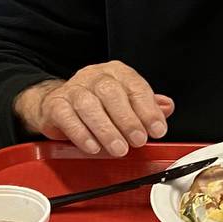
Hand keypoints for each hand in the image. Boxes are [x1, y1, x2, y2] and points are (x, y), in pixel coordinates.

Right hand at [14, 61, 173, 156]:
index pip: (136, 87)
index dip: (148, 110)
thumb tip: (166, 107)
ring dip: (106, 130)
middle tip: (138, 141)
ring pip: (89, 106)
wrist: (58, 103)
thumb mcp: (127, 101)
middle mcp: (95, 76)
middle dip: (128, 120)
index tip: (157, 130)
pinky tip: (93, 147)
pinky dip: (82, 134)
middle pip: (111, 93)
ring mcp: (73, 89)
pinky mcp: (55, 105)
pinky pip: (67, 118)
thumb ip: (148, 105)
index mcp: (117, 72)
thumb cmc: (99, 103)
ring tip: (119, 148)